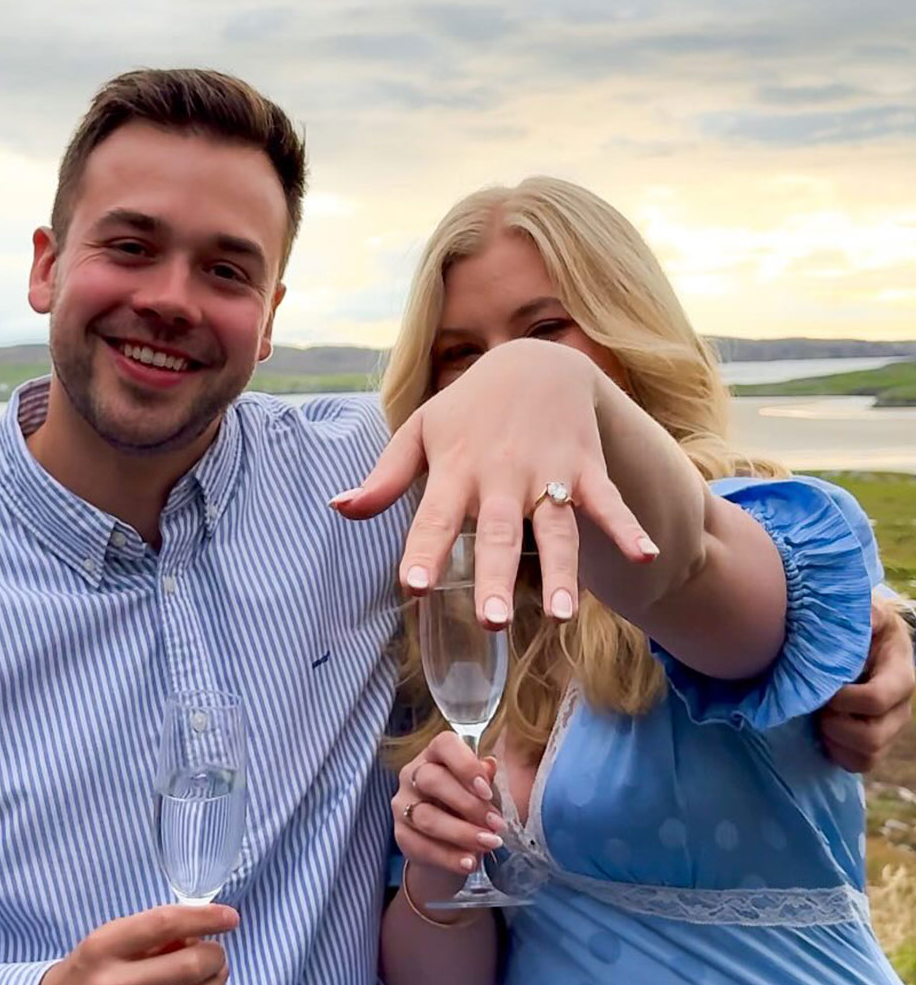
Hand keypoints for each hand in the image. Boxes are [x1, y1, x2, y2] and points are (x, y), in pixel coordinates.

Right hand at [29, 902, 238, 984]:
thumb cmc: (83, 976)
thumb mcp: (106, 943)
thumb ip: (151, 938)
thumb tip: (201, 935)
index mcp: (102, 948)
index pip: (164, 924)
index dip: (205, 918)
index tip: (230, 918)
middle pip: (186, 968)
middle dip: (214, 957)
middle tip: (217, 955)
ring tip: (216, 979)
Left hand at [332, 341, 656, 623]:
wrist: (535, 363)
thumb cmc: (468, 409)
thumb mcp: (420, 431)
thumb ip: (384, 478)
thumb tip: (338, 508)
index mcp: (456, 469)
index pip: (434, 515)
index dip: (422, 549)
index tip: (413, 585)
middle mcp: (502, 475)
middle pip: (498, 532)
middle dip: (496, 576)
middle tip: (494, 622)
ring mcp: (548, 473)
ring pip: (556, 527)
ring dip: (564, 569)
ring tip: (565, 614)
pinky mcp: (587, 468)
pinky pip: (609, 503)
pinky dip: (628, 527)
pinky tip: (646, 556)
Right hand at [394, 731, 503, 885]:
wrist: (447, 849)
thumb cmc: (467, 809)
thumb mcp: (481, 793)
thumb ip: (485, 779)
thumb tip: (490, 765)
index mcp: (435, 755)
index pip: (445, 745)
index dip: (466, 765)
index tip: (487, 791)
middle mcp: (412, 775)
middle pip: (433, 780)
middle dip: (469, 804)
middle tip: (497, 825)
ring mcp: (402, 805)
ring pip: (426, 817)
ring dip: (462, 833)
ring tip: (489, 844)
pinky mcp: (400, 835)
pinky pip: (422, 846)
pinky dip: (449, 857)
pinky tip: (470, 863)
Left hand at [817, 592, 914, 772]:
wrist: (868, 643)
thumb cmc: (865, 627)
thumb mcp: (869, 614)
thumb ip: (866, 615)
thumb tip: (862, 613)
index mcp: (900, 676)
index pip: (876, 700)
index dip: (844, 700)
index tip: (825, 688)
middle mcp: (900, 709)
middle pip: (873, 735)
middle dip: (836, 723)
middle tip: (818, 705)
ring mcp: (890, 729)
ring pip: (868, 754)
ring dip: (835, 738)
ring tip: (819, 715)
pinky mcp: (876, 744)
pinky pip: (860, 764)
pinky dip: (838, 753)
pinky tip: (824, 732)